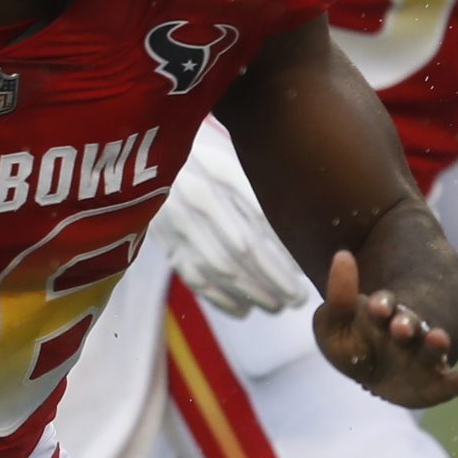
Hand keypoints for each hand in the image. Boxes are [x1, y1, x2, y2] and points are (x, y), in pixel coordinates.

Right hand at [157, 124, 305, 313]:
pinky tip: (244, 310)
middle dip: (275, 278)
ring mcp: (175, 219)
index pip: (260, 215)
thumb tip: (310, 210)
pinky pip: (193, 277)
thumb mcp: (234, 147)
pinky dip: (220, 299)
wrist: (147, 149)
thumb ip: (264, 173)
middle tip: (300, 297)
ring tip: (279, 306)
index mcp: (219, 166)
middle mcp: (194, 193)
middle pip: (243, 247)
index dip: (285, 247)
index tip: (309, 266)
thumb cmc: (209, 149)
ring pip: (219, 268)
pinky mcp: (164, 239)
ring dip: (253, 293)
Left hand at [310, 249, 457, 408]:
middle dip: (407, 325)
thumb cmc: (354, 344)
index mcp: (382, 316)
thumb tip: (342, 253)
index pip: (383, 307)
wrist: (372, 370)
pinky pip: (456, 382)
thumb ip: (338, 293)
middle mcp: (407, 333)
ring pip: (431, 349)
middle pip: (410, 326)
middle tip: (402, 326)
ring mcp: (423, 356)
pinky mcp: (437, 380)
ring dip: (434, 343)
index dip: (381, 306)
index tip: (376, 306)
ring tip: (438, 339)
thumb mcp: (332, 323)